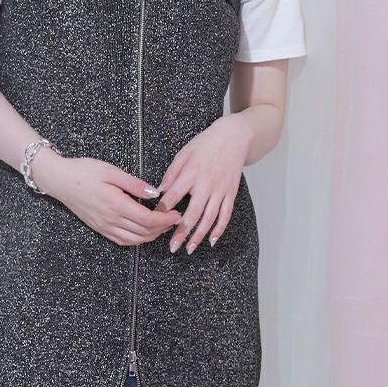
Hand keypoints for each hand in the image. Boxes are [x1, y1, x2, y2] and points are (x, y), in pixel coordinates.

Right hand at [32, 150, 181, 246]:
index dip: (165, 220)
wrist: (59, 180)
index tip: (176, 214)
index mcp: (116, 205)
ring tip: (162, 225)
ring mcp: (104, 226)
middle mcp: (110, 220)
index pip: (148, 220)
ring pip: (134, 240)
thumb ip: (134, 183)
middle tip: (174, 218)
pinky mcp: (99, 228)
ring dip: (151, 236)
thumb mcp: (110, 171)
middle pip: (144, 233)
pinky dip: (136, 240)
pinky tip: (143, 233)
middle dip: (163, 228)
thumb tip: (154, 193)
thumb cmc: (83, 171)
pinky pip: (122, 241)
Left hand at [154, 115, 251, 253]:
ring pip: (210, 218)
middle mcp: (207, 184)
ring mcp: (221, 190)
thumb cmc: (206, 144)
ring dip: (199, 235)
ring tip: (189, 248)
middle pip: (193, 213)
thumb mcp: (184, 153)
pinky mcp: (231, 193)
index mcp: (192, 173)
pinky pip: (226, 215)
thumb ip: (171, 173)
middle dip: (181, 232)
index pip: (174, 196)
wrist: (234, 137)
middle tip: (172, 246)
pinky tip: (211, 240)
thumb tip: (159, 191)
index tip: (153, 221)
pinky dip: (219, 229)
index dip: (163, 210)